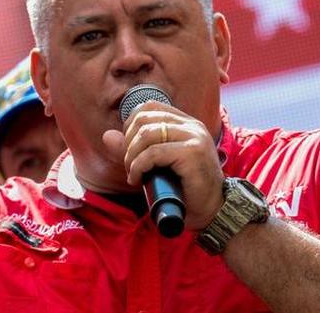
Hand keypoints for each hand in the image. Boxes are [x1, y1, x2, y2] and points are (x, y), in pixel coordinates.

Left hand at [102, 101, 224, 229]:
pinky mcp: (192, 153)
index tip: (129, 148)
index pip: (149, 106)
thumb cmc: (184, 189)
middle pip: (144, 118)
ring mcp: (194, 137)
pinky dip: (138, 166)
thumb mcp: (156, 165)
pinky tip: (137, 179)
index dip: (131, 124)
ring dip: (131, 156)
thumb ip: (133, 149)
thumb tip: (107, 136)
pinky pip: (153, 153)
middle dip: (128, 142)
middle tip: (130, 165)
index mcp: (186, 123)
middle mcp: (192, 126)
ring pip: (147, 134)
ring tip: (133, 173)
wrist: (212, 212)